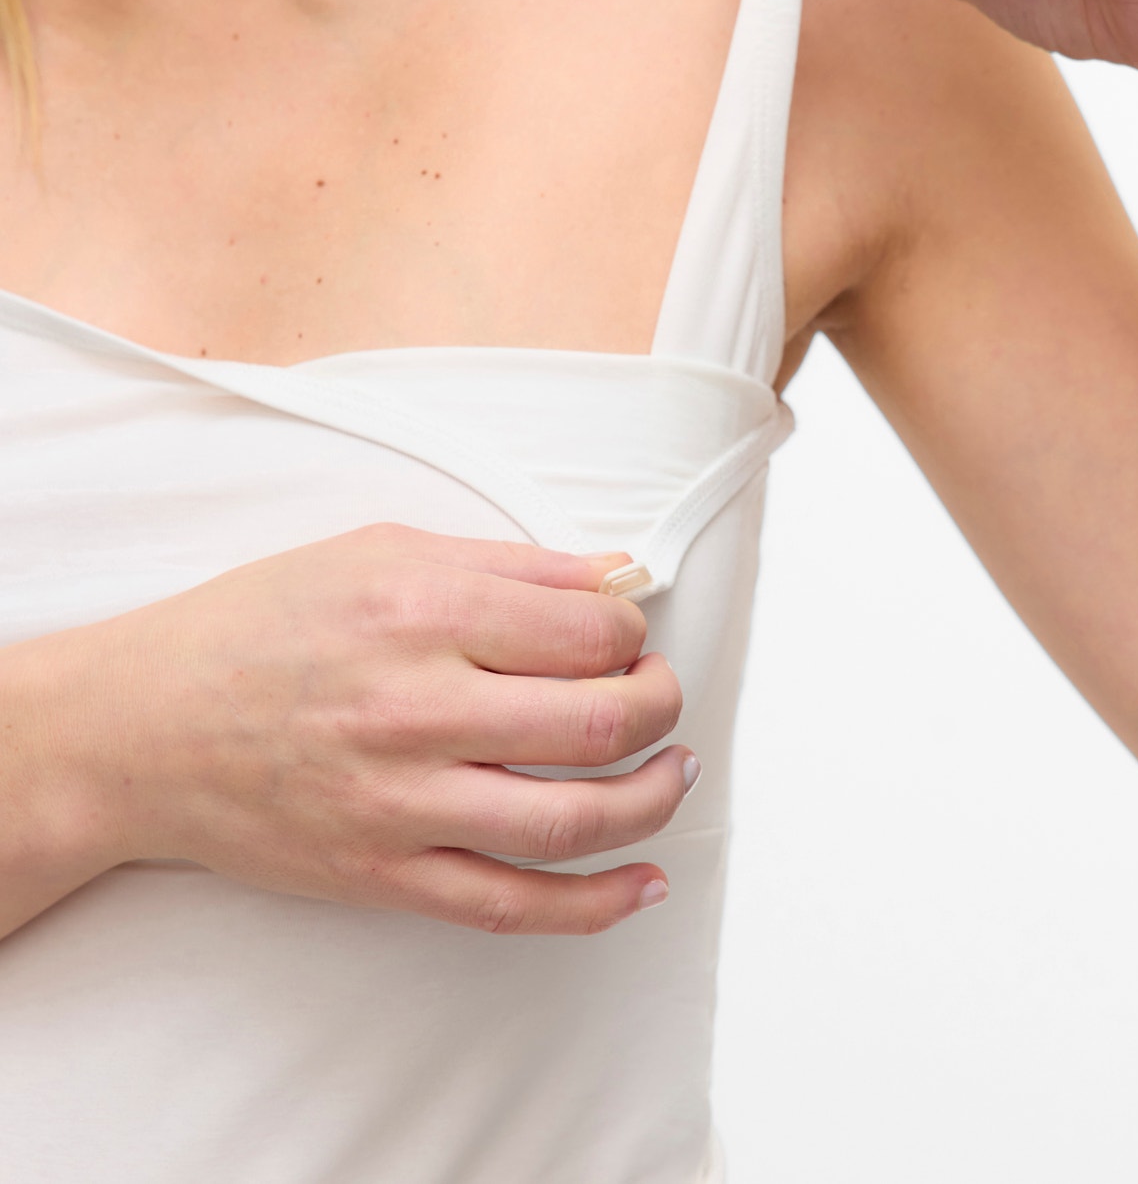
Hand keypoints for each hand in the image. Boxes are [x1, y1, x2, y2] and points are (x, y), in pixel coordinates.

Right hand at [88, 524, 693, 934]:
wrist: (144, 727)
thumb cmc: (258, 624)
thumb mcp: (378, 552)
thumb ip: (506, 565)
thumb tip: (611, 574)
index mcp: (419, 612)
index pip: (586, 628)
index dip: (632, 629)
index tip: (627, 631)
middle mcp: (415, 709)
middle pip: (597, 720)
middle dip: (659, 703)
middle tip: (660, 691)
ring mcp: (400, 803)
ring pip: (571, 820)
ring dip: (651, 797)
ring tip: (674, 769)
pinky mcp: (384, 875)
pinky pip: (511, 905)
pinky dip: (593, 904)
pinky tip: (642, 882)